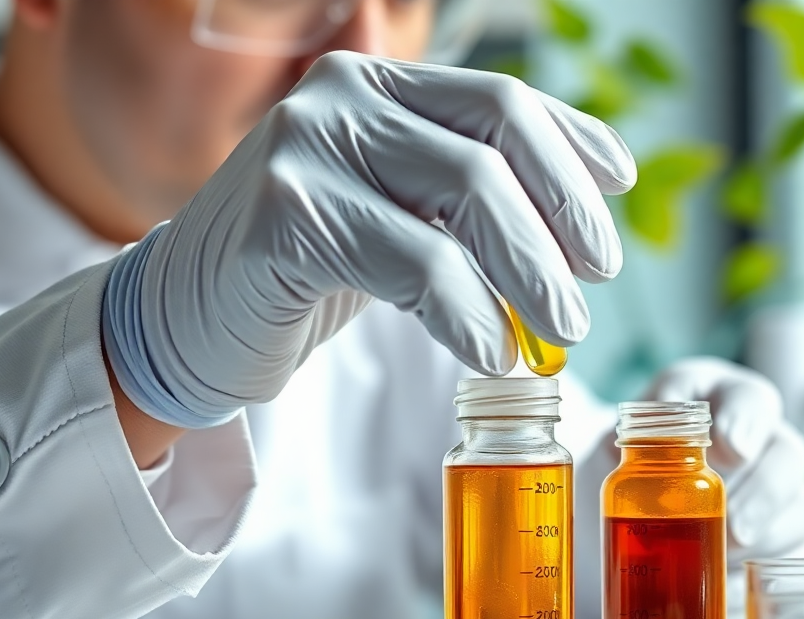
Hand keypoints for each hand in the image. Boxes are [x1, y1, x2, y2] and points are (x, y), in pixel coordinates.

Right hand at [103, 52, 634, 428]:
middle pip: (493, 144)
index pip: (501, 102)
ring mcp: (305, 148)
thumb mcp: (398, 213)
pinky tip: (487, 350)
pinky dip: (466, 311)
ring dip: (528, 272)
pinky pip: (411, 261)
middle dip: (560, 224)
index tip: (617, 193)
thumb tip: (589, 205)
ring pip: (464, 193)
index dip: (570, 151)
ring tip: (559, 332)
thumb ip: (468, 196)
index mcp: (376, 84)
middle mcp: (340, 96)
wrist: (186, 317)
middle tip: (588, 295)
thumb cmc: (308, 267)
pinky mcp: (282, 217)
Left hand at [640, 357, 803, 560]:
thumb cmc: (642, 460)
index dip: (748, 421)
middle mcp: (765, 447)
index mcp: (730, 407)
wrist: (635, 511)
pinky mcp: (786, 545)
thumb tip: (664, 410)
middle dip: (765, 493)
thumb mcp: (636, 433)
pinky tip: (738, 582)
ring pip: (803, 512)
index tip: (732, 450)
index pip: (753, 400)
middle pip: (791, 458)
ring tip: (723, 555)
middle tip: (733, 524)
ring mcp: (783, 497)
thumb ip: (650, 417)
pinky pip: (802, 561)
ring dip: (766, 538)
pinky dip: (775, 575)